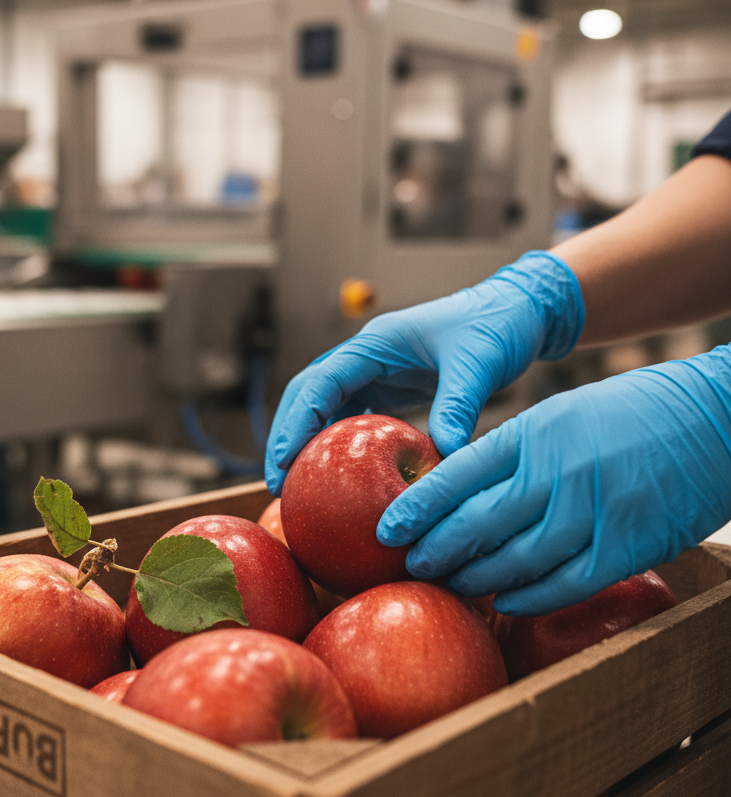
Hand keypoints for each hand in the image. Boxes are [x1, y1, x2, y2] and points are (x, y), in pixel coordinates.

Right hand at [265, 252, 583, 493]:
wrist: (518, 311)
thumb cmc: (496, 325)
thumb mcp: (478, 366)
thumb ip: (457, 407)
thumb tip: (443, 457)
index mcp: (376, 343)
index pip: (319, 382)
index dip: (295, 422)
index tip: (282, 461)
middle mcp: (366, 357)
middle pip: (308, 394)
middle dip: (287, 436)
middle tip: (277, 482)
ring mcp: (376, 372)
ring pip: (324, 407)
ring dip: (307, 442)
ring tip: (298, 485)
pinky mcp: (390, 388)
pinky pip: (352, 417)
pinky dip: (338, 444)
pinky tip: (337, 475)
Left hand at [378, 346, 730, 615]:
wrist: (714, 414)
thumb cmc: (632, 410)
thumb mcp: (561, 415)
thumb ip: (515, 452)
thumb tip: (464, 492)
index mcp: (532, 433)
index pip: (457, 475)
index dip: (418, 507)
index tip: (387, 528)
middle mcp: (554, 473)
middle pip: (477, 523)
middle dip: (436, 550)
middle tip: (410, 565)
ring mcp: (591, 512)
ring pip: (516, 560)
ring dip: (477, 580)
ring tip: (451, 586)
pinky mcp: (627, 546)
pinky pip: (565, 582)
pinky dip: (530, 598)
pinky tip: (506, 603)